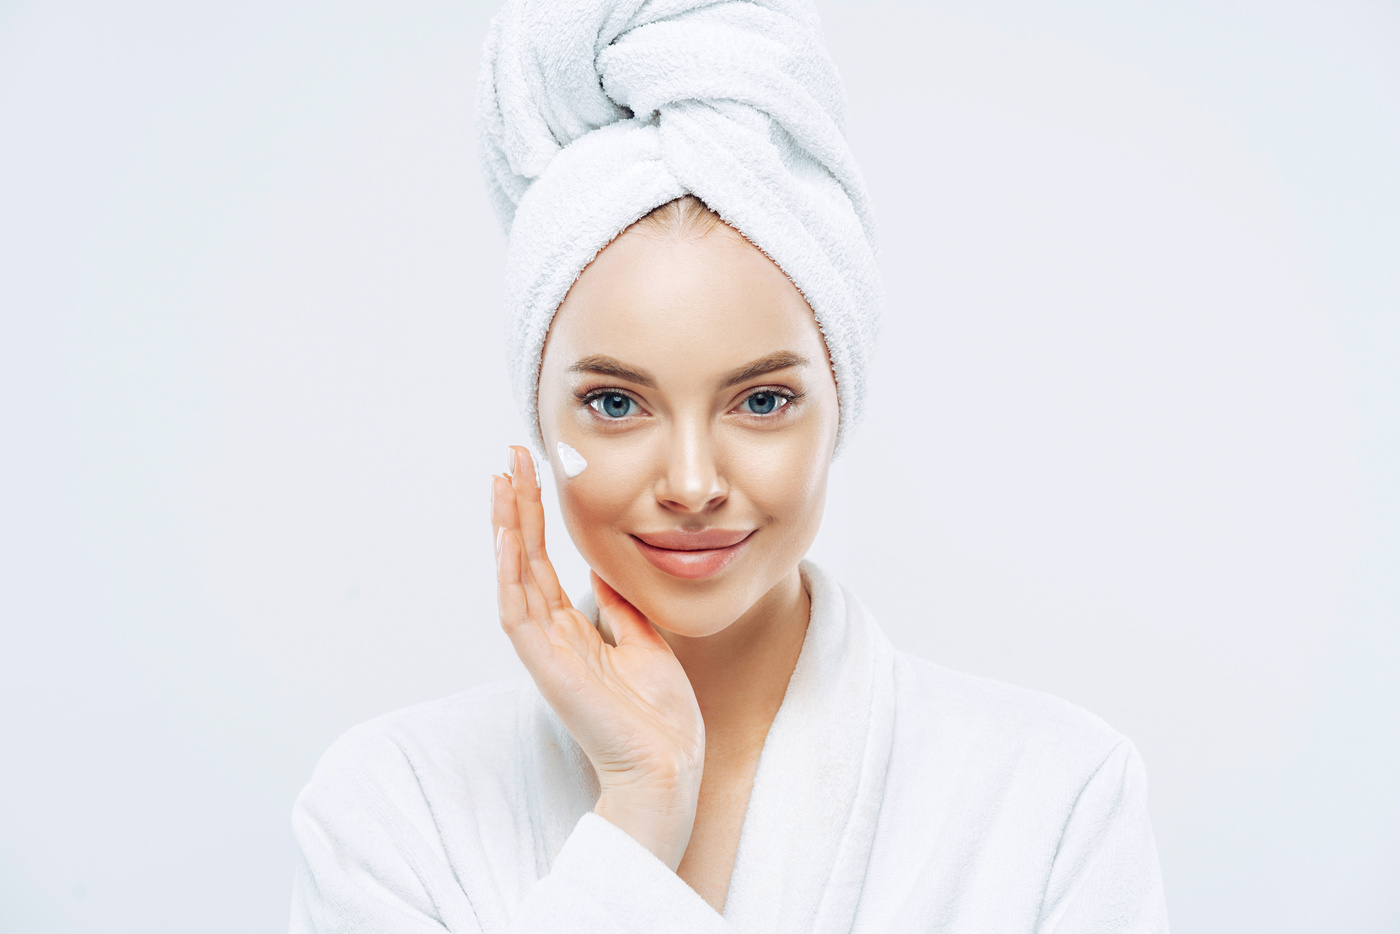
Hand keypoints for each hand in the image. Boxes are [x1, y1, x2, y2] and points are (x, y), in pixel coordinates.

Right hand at [491, 445, 704, 869]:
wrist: (669, 763)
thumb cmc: (659, 715)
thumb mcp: (644, 641)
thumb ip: (619, 606)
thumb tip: (604, 569)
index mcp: (573, 630)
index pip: (544, 562)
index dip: (536, 517)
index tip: (532, 472)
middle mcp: (552, 635)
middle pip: (523, 558)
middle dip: (517, 506)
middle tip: (511, 457)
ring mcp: (545, 650)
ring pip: (513, 576)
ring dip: (506, 526)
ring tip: (503, 480)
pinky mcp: (547, 666)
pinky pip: (517, 612)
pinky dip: (510, 572)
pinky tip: (509, 534)